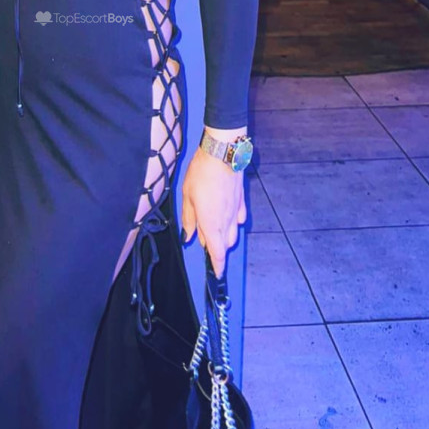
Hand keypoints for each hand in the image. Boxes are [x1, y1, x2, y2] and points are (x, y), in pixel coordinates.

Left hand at [181, 144, 246, 278]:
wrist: (222, 154)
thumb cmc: (201, 174)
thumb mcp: (187, 197)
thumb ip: (188, 219)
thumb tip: (188, 236)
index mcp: (210, 223)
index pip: (217, 252)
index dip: (217, 266)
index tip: (216, 274)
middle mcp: (226, 221)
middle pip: (225, 244)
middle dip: (217, 248)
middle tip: (205, 241)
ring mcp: (235, 211)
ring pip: (233, 233)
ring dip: (224, 237)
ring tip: (214, 228)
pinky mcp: (241, 200)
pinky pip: (239, 218)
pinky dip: (233, 223)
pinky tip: (227, 216)